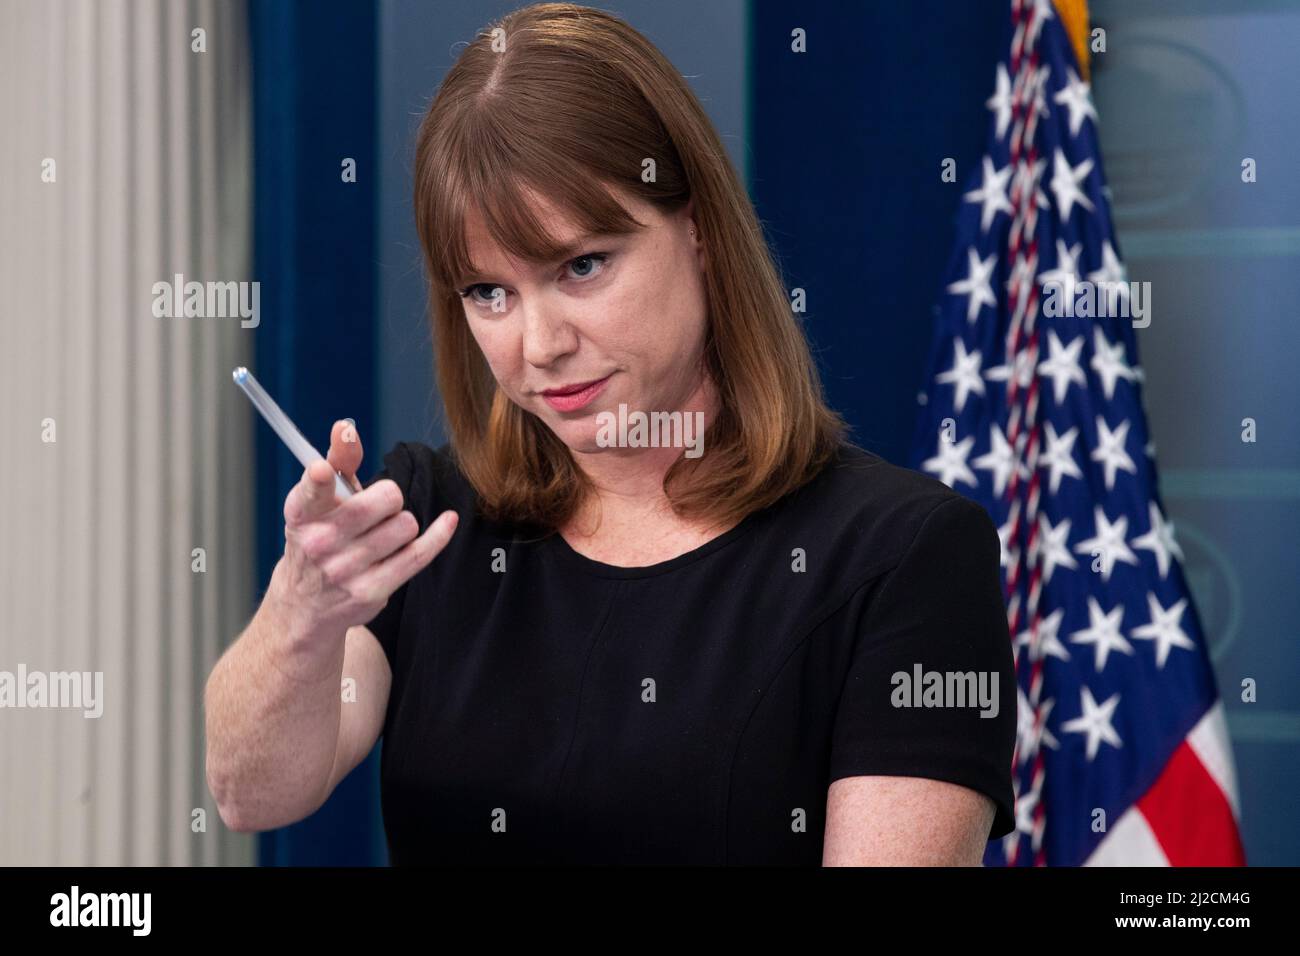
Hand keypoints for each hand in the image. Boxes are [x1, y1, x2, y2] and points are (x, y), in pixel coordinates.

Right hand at [275, 419, 457, 635]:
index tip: (322, 470)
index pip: (311, 492)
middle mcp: (320, 542)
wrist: (306, 603)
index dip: (317, 479)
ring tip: (384, 533)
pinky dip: (438, 535)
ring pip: (406, 525)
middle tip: (379, 508)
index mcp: (303, 513)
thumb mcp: (321, 499)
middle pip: (385, 500)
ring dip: (403, 523)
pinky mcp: (372, 590)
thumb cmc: (321, 536)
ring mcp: (345, 570)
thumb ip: (338, 460)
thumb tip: (346, 428)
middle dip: (390, 497)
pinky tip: (448, 521)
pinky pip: (419, 555)